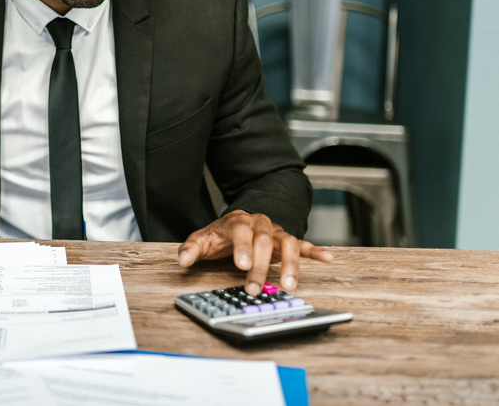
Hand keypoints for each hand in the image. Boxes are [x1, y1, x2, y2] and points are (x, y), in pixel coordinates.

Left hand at [177, 210, 332, 294]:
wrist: (238, 221)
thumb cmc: (220, 235)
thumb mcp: (202, 239)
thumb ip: (191, 249)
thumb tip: (182, 261)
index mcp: (238, 221)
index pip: (241, 232)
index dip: (242, 248)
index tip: (241, 265)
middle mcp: (259, 224)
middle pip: (263, 242)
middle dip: (259, 266)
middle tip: (253, 288)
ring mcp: (275, 232)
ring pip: (286, 243)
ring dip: (289, 264)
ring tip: (289, 285)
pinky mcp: (287, 241)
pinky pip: (303, 244)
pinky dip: (315, 251)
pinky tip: (327, 259)